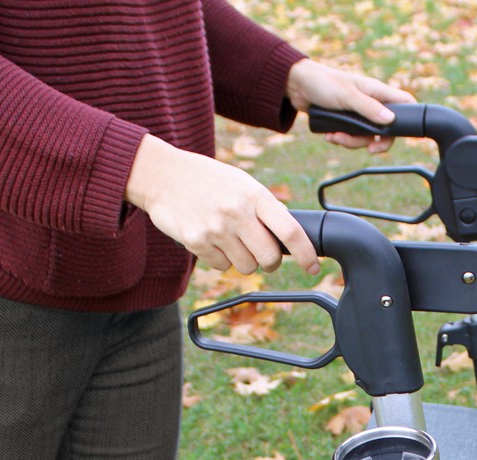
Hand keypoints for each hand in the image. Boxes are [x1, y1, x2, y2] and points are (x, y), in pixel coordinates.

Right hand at [125, 134, 319, 275]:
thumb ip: (264, 208)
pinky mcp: (197, 242)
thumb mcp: (242, 183)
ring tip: (230, 239)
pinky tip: (212, 238)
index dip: (305, 253)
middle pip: (270, 258)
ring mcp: (217, 229)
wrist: (163, 175)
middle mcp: (237, 212)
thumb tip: (288, 238)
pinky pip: (222, 266)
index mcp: (254, 194)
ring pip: (247, 267)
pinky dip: (221, 259)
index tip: (313, 267)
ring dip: (244, 260)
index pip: (289, 230)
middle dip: (270, 262)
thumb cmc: (208, 180)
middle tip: (264, 254)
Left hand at [285, 59, 415, 153]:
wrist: (298, 87)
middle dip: (373, 142)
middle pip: (385, 130)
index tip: (401, 135)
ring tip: (335, 136)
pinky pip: (350, 138)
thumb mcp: (348, 96)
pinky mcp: (346, 122)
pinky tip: (330, 135)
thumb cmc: (324, 83)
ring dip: (351, 142)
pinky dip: (341, 140)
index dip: (410, 118)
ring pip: (366, 138)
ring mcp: (359, 114)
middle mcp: (371, 103)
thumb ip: (368, 109)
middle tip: (367, 149)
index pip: (404, 103)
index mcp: (377, 91)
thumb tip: (389, 121)